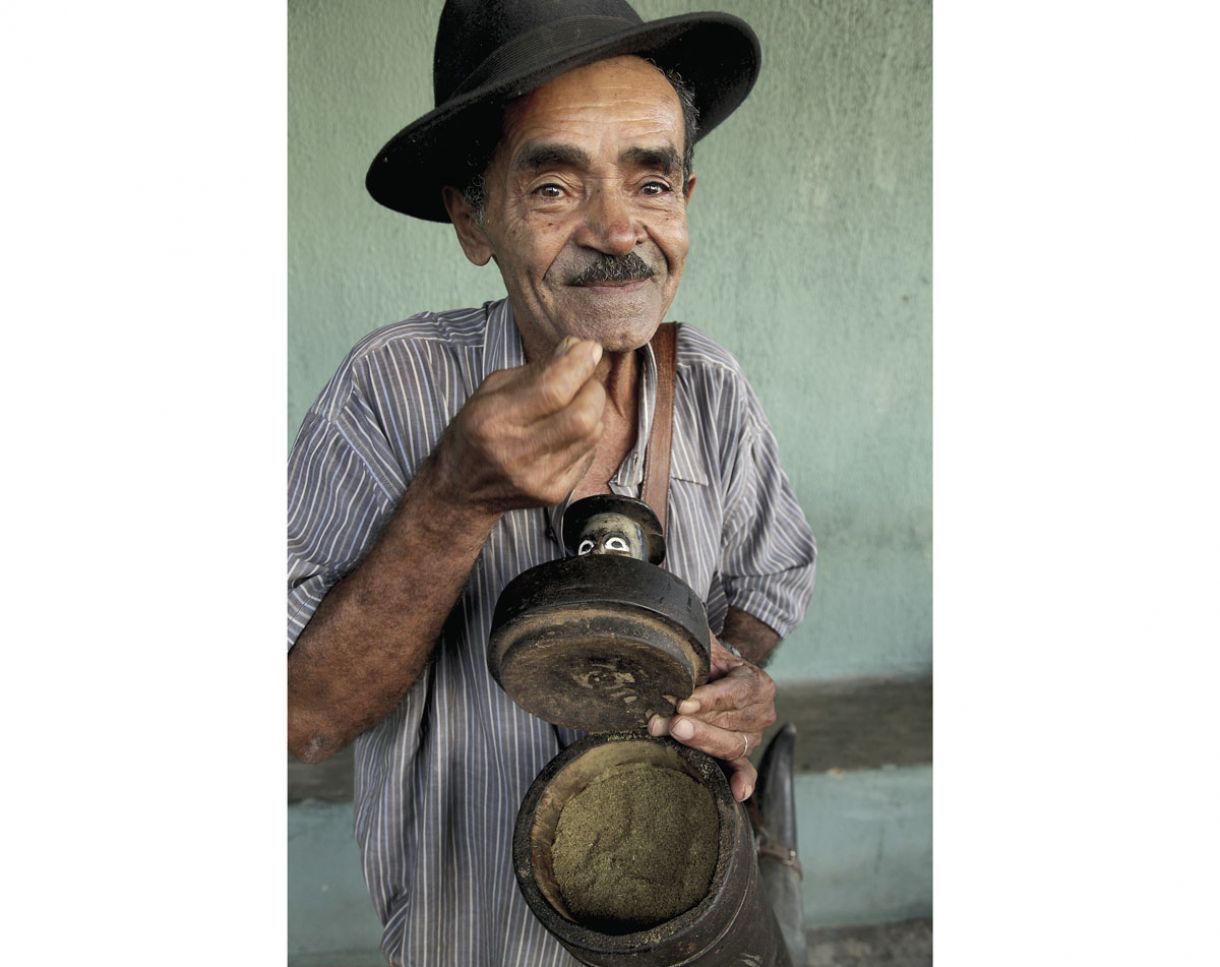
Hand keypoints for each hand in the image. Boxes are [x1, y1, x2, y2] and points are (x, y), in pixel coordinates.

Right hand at [434, 337, 605, 512]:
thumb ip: (535, 370)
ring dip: (593, 411)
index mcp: (492, 420)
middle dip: (592, 389)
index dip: (578, 365)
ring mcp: (537, 478)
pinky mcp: (553, 494)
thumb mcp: (492, 392)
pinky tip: (569, 431)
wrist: (460, 489)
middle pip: (581, 416)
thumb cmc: (476, 431)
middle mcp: (514, 453)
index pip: (552, 390)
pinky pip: (589, 454)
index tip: (590, 348)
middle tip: (585, 381)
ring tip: (577, 403)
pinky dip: (587, 436)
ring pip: (591, 434)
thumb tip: (577, 348)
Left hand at [648, 633, 776, 801]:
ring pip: (730, 745)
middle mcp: (762, 712)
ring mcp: (753, 737)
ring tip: (674, 734)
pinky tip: (737, 793)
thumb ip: (695, 645)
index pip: (734, 693)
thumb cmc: (708, 662)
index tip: (682, 702)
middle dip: (696, 723)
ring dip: (701, 742)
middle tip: (670, 722)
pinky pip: (744, 770)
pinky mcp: (741, 755)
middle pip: (729, 722)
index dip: (708, 699)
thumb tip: (670, 643)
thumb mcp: (706, 648)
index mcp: (758, 683)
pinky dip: (741, 781)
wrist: (717, 678)